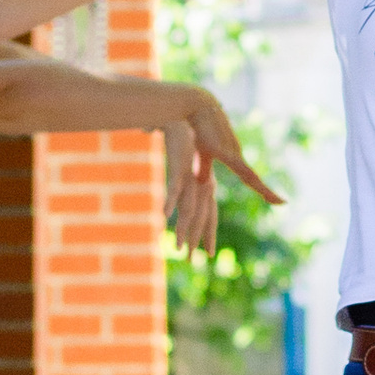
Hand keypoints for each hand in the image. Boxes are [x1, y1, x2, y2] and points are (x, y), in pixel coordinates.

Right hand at [163, 121, 219, 255]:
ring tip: (179, 248)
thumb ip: (180, 177)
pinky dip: (170, 201)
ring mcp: (191, 175)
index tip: (207, 253)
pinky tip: (165, 215)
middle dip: (197, 239)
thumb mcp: (184, 162)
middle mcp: (201, 182)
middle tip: (193, 260)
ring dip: (183, 228)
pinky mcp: (180, 165)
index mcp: (204, 182)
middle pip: (201, 216)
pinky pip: (175, 187)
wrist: (184, 114)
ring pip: (188, 208)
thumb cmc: (184, 136)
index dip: (208, 233)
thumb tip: (177, 188)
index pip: (209, 213)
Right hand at [175, 88, 285, 207]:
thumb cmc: (199, 127)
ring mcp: (234, 154)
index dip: (259, 187)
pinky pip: (244, 171)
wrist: (198, 106)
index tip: (271, 196)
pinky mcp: (228, 153)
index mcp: (232, 157)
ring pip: (252, 177)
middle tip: (282, 203)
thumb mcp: (202, 152)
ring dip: (265, 190)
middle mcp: (237, 155)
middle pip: (253, 178)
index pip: (248, 176)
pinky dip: (254, 182)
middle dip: (267, 191)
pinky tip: (261, 188)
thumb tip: (203, 182)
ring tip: (280, 201)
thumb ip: (204, 168)